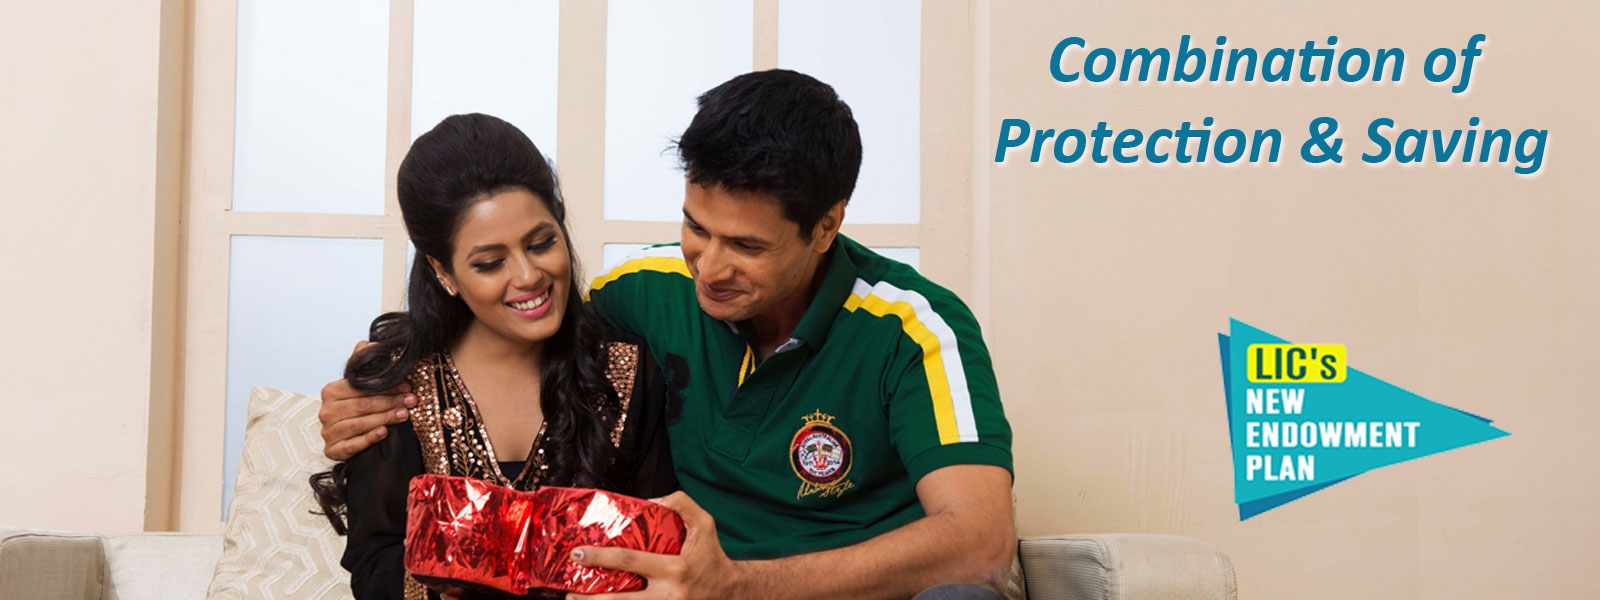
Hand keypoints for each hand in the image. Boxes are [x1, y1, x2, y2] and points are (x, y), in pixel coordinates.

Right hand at [318, 341, 416, 459]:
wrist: (345, 435)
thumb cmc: (355, 406)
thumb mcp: (359, 383)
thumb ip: (363, 362)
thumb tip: (372, 342)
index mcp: (331, 391)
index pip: (361, 388)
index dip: (386, 387)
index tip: (407, 386)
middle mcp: (326, 411)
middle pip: (362, 406)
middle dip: (390, 402)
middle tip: (411, 401)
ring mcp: (328, 432)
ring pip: (359, 424)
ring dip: (384, 419)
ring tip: (404, 414)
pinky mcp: (332, 450)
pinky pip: (351, 445)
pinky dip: (368, 439)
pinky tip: (384, 433)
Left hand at [566, 492, 744, 599]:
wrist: (730, 592)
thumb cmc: (712, 557)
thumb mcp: (705, 524)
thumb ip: (681, 504)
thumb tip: (651, 501)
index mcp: (675, 568)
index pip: (630, 561)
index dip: (601, 557)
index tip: (579, 554)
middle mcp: (668, 594)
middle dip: (591, 597)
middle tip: (569, 590)